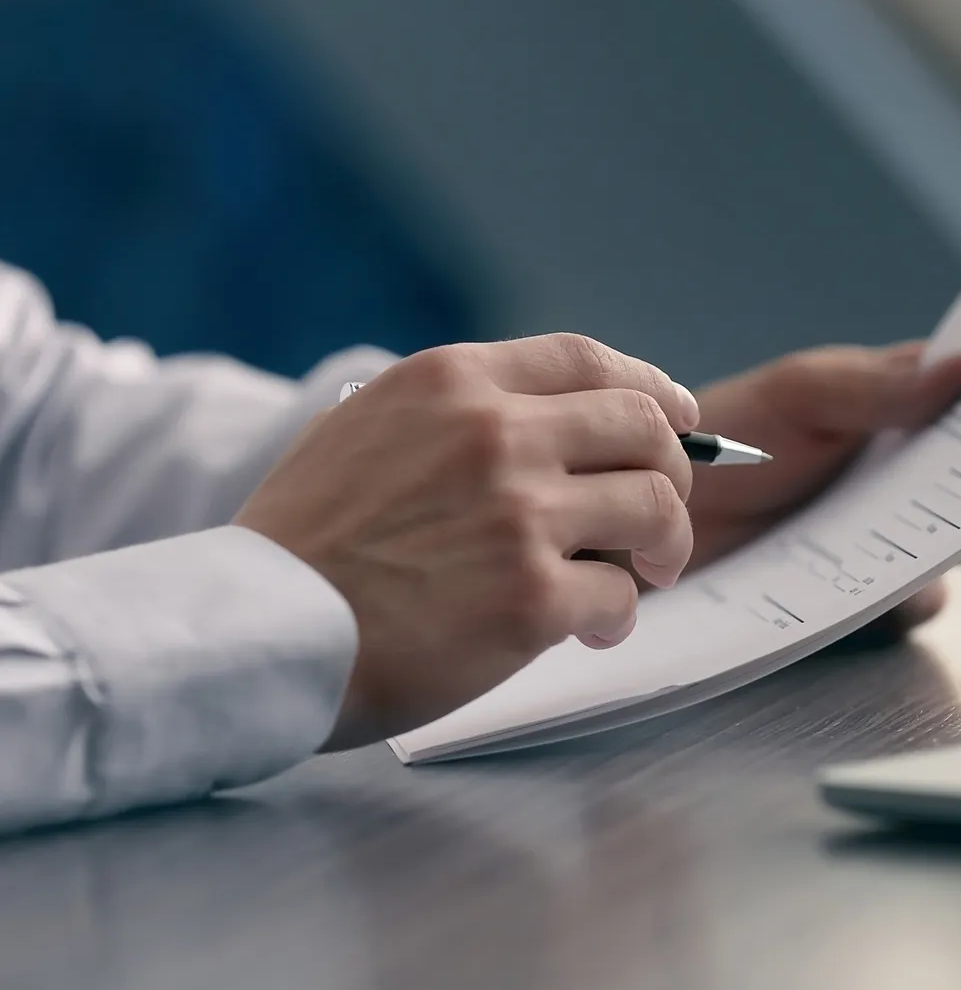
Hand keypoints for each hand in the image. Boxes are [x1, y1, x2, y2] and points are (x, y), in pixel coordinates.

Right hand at [235, 334, 699, 748]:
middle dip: (673, 472)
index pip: (588, 359)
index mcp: (454, 382)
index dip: (651, 386)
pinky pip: (618, 595)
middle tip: (658, 517)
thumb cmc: (303, 538)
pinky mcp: (528, 598)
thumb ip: (458, 414)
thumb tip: (550, 426)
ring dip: (663, 546)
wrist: (253, 630)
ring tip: (641, 575)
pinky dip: (617, 614)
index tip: (678, 417)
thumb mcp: (367, 427)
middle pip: (644, 428)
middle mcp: (497, 433)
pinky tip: (589, 629)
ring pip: (654, 507)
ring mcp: (518, 513)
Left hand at [683, 342, 960, 632]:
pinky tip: (885, 589)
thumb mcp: (802, 396)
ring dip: (954, 546)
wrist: (658, 514)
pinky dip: (906, 598)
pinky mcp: (860, 595)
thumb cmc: (727, 437)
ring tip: (942, 538)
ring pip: (953, 548)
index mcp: (891, 406)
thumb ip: (882, 386)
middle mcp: (898, 473)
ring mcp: (882, 537)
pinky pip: (908, 604)